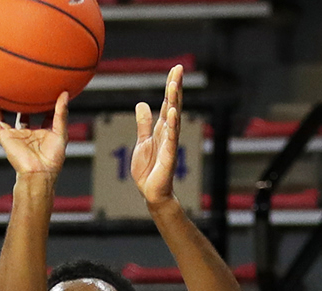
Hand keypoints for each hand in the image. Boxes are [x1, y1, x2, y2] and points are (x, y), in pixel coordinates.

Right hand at [0, 91, 67, 176]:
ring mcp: (12, 135)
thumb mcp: (60, 131)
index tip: (38, 91)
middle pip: (16, 115)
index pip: (35, 115)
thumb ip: (61, 113)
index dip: (36, 104)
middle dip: (13, 103)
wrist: (40, 172)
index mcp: (37, 134)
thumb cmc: (52, 158)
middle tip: (13, 88)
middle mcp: (23, 134)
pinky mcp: (3, 137)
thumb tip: (65, 94)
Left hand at [129, 66, 185, 206]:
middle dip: (176, 87)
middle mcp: (169, 133)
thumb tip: (142, 104)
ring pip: (173, 118)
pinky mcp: (169, 156)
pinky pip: (171, 138)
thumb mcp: (142, 141)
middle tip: (179, 69)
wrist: (151, 192)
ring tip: (175, 85)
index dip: (171, 86)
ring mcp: (170, 143)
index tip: (175, 69)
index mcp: (162, 128)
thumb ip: (144, 123)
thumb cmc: (148, 169)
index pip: (168, 103)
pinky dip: (173, 125)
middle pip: (173, 105)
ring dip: (174, 101)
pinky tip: (173, 113)